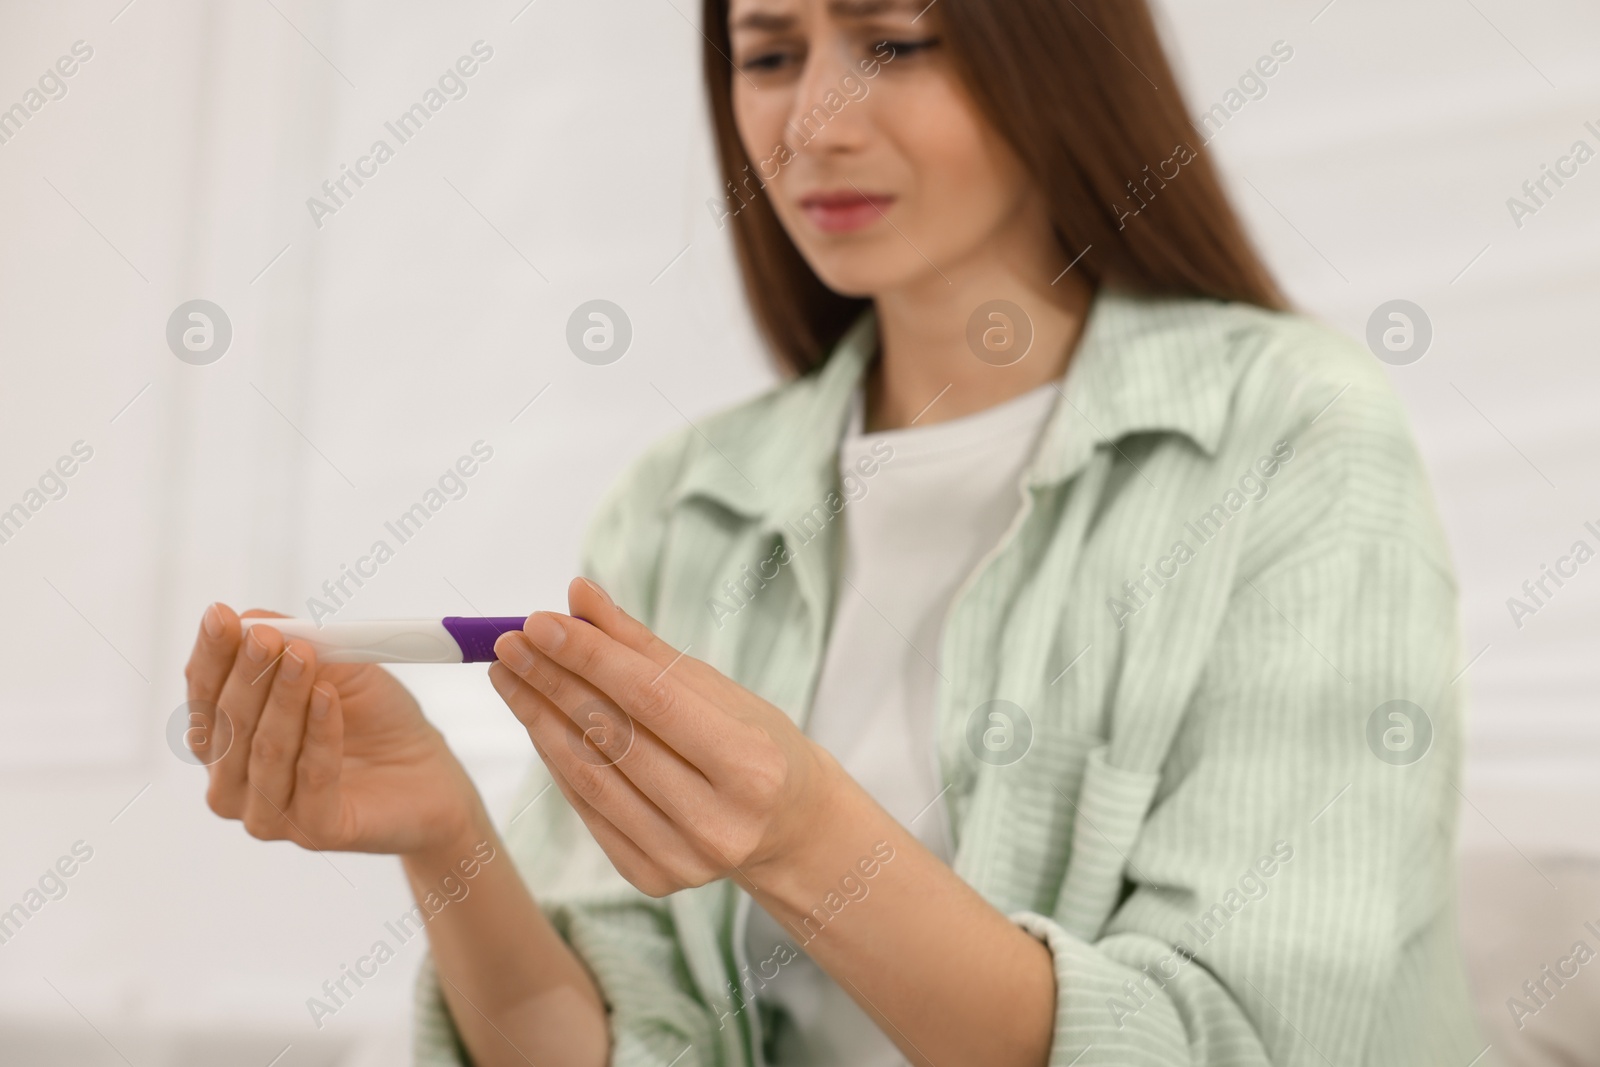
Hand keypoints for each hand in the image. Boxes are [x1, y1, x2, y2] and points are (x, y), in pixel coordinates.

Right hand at [183, 603, 484, 856]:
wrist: (430, 772)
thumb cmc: (376, 720)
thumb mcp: (339, 669)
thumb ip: (295, 645)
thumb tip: (250, 619)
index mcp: (229, 742)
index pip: (205, 697)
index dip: (211, 657)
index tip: (220, 616)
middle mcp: (236, 783)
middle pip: (228, 725)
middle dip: (247, 675)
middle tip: (266, 636)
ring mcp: (270, 814)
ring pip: (266, 751)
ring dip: (284, 699)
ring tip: (303, 656)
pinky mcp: (315, 831)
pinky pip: (311, 779)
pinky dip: (320, 734)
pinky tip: (328, 698)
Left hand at [486, 579, 847, 896]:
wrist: (789, 828)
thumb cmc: (757, 743)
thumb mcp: (719, 689)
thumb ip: (643, 647)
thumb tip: (577, 595)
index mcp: (750, 766)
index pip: (651, 699)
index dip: (589, 657)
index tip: (539, 622)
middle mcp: (718, 821)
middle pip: (613, 738)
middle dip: (551, 682)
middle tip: (508, 643)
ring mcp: (684, 858)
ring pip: (590, 776)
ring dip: (539, 719)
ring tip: (510, 675)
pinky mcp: (654, 878)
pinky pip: (588, 809)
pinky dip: (557, 759)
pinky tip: (536, 720)